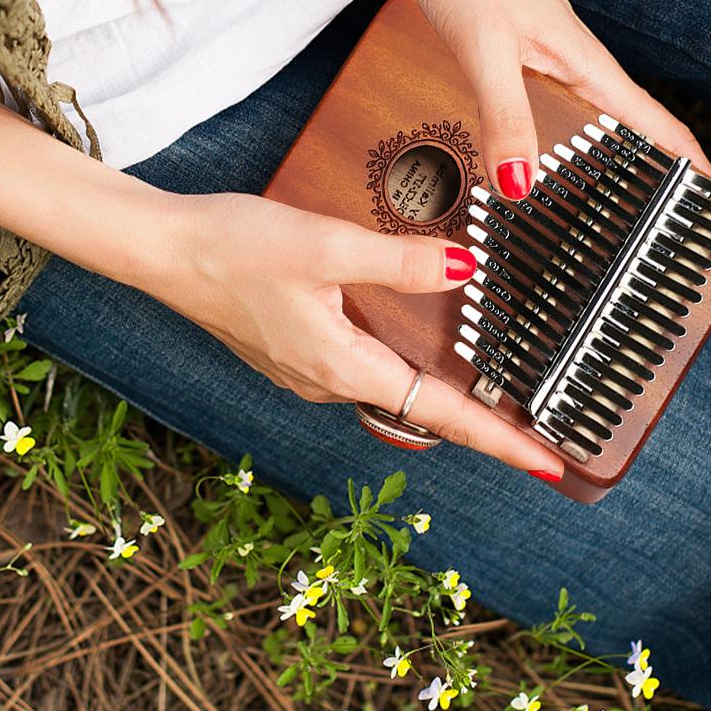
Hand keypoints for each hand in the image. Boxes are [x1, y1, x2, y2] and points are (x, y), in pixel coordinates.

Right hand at [159, 193, 565, 478]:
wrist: (162, 250)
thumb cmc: (234, 248)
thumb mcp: (326, 245)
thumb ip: (400, 261)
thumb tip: (466, 269)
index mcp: (342, 367)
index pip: (440, 415)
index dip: (500, 440)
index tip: (548, 465)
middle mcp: (328, 381)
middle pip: (421, 411)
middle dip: (480, 422)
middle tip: (535, 428)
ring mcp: (309, 371)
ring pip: (391, 388)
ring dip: (440, 393)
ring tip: (491, 387)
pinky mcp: (297, 352)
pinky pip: (364, 368)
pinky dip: (403, 366)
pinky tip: (417, 345)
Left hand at [387, 0, 710, 198]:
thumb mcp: (487, 49)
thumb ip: (506, 116)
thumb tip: (522, 185)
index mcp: (586, 65)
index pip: (656, 124)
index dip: (692, 167)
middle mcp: (575, 67)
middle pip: (629, 132)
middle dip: (654, 178)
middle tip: (663, 226)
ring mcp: (547, 63)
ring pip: (587, 126)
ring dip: (602, 166)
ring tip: (606, 211)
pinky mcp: (517, 61)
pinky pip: (546, 115)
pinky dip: (551, 147)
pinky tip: (531, 165)